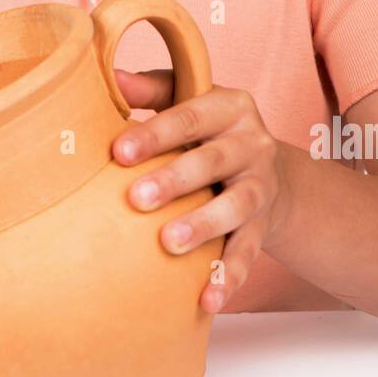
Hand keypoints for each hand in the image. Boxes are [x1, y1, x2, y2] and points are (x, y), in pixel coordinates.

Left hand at [111, 68, 291, 313]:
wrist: (268, 170)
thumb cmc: (207, 130)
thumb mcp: (188, 99)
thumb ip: (153, 89)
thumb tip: (110, 77)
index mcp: (231, 106)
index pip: (191, 115)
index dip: (155, 133)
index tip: (117, 152)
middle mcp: (254, 143)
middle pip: (214, 160)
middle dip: (176, 179)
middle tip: (136, 198)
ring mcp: (262, 186)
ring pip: (237, 206)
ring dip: (204, 225)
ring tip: (168, 244)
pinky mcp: (263, 226)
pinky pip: (249, 253)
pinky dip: (228, 277)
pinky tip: (205, 300)